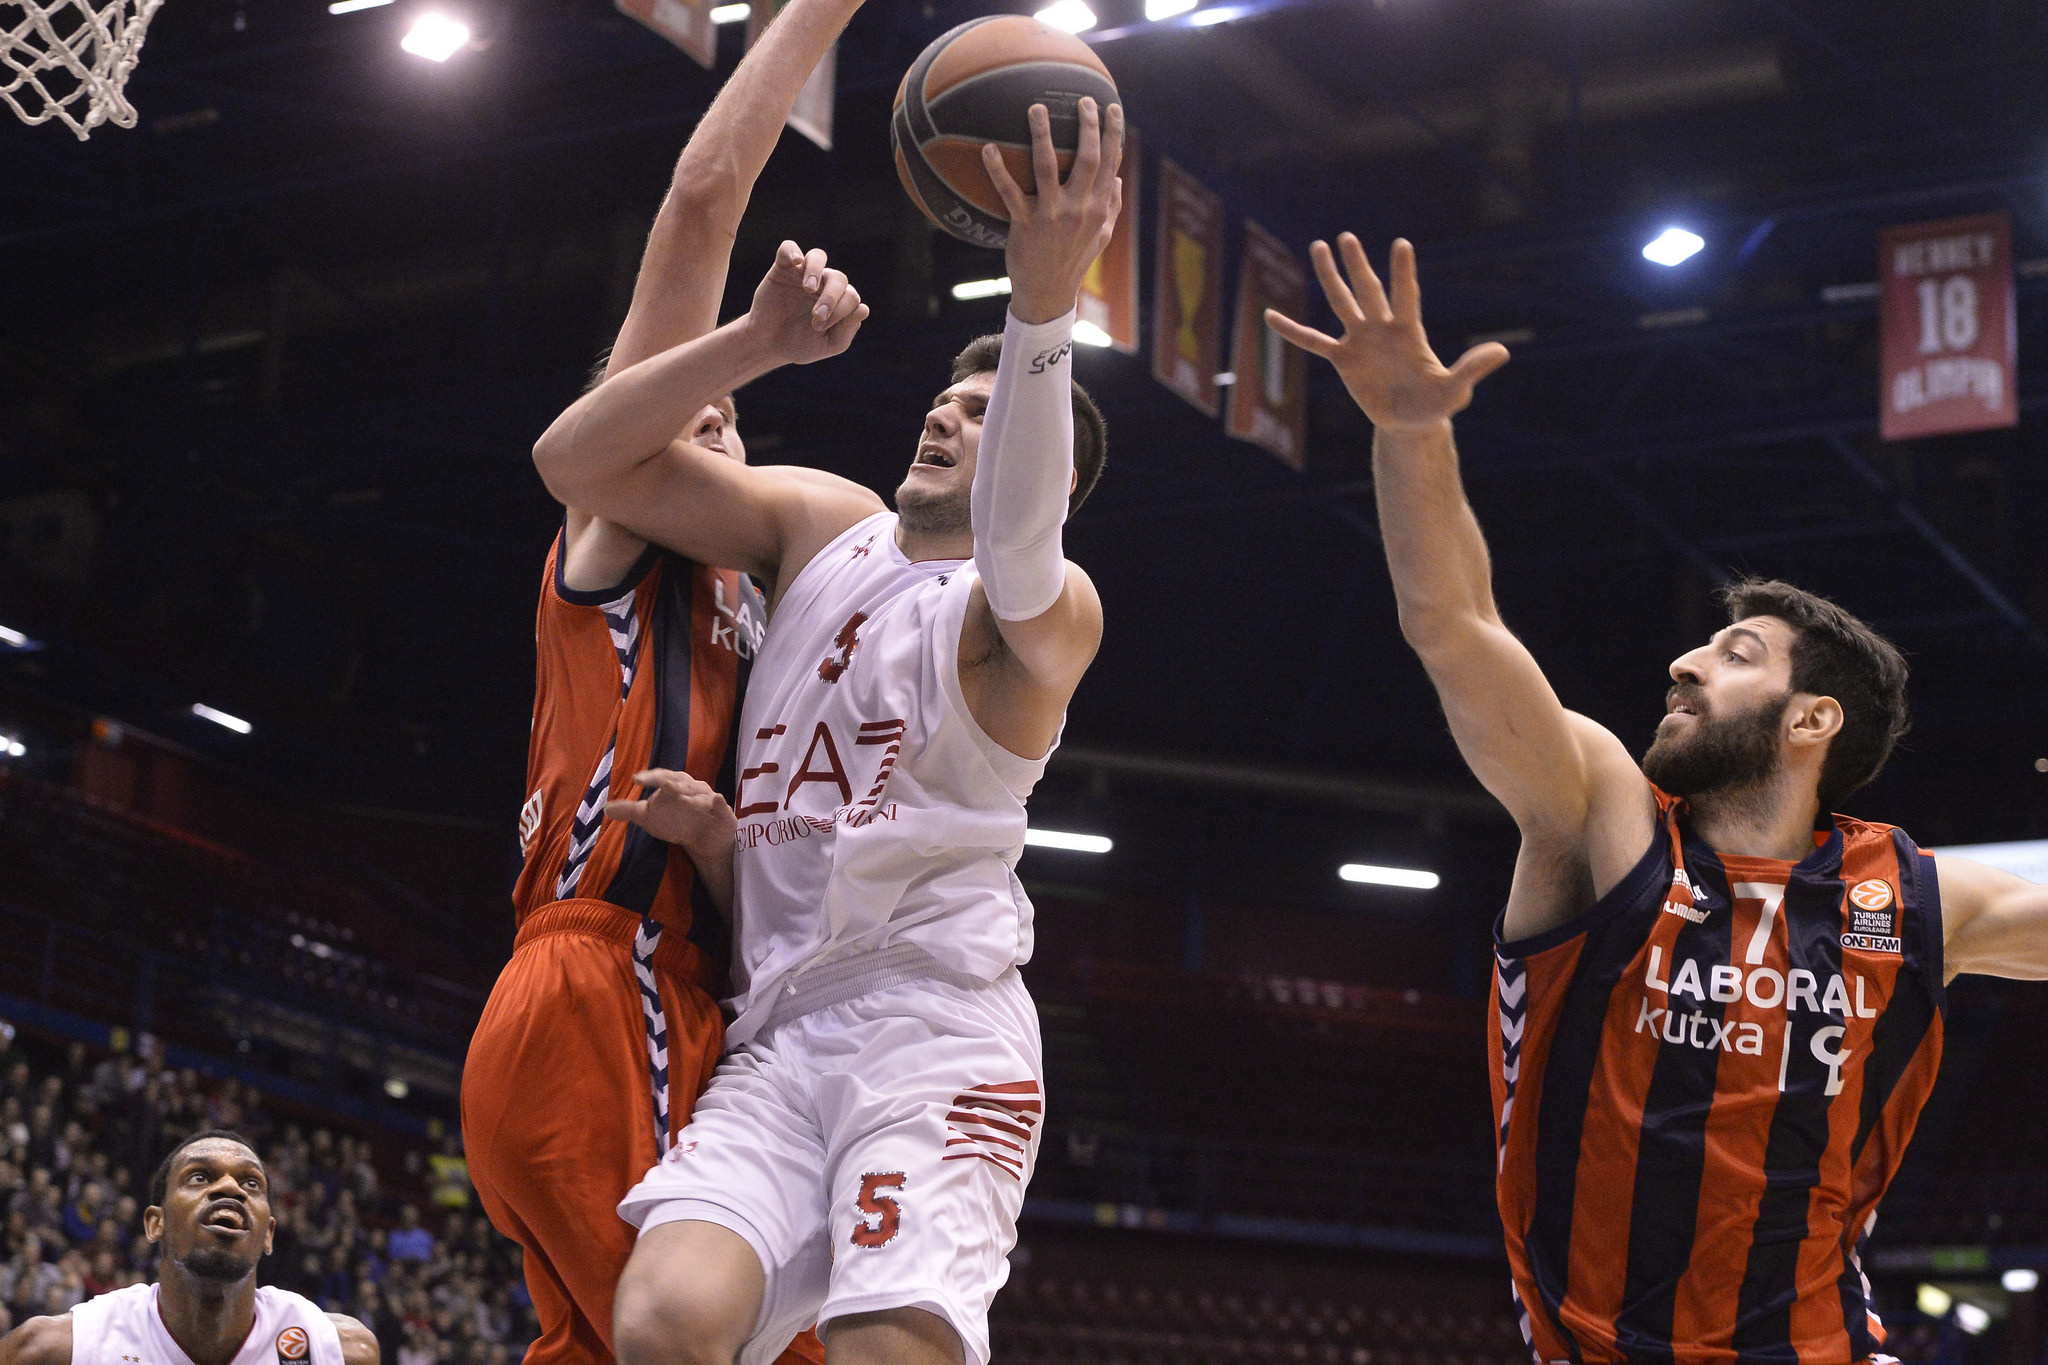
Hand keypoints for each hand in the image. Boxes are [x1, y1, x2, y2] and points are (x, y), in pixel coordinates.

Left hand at [604, 769, 735, 856]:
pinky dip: (718, 803)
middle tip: (663, 784)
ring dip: (693, 794)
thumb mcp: (650, 818)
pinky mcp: (723, 814)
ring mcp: (710, 800)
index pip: (662, 777)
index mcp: (675, 785)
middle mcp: (693, 788)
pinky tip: (715, 801)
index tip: (636, 779)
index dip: (651, 777)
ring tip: (682, 796)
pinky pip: (721, 807)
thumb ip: (630, 811)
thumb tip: (605, 808)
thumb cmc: (676, 822)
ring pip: (701, 795)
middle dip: (673, 783)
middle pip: (682, 782)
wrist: (703, 840)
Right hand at [742, 241, 869, 366]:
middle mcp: (824, 284)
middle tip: (817, 316)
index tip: (820, 328)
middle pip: (838, 278)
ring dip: (816, 271)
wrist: (769, 344)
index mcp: (839, 300)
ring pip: (818, 256)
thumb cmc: (801, 344)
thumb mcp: (829, 344)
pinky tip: (796, 262)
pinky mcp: (782, 269)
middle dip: (831, 298)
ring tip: (809, 289)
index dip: (841, 311)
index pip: (851, 297)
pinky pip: (789, 248)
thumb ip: (847, 329)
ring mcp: (802, 274)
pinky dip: (792, 251)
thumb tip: (864, 309)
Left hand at [986, 97, 1124, 325]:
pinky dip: (997, 170)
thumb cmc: (1073, 261)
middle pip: (1086, 159)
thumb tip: (1117, 178)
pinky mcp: (1025, 224)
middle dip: (1087, 126)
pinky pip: (1009, 192)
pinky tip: (988, 148)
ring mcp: (1051, 215)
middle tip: (1081, 100)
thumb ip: (1111, 207)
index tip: (1111, 107)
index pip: (1110, 163)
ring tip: (1036, 108)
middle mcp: (1078, 209)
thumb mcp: (1101, 237)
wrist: (1048, 293)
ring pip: (1047, 167)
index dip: (1113, 133)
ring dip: (1042, 135)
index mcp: (1098, 208)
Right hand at [1265, 235, 1507, 431]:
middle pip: (1368, 290)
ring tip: (1318, 246)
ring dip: (1330, 277)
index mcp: (1409, 332)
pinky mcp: (1343, 360)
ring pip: (1341, 303)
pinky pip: (1313, 342)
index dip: (1403, 272)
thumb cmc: (1436, 404)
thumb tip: (1502, 351)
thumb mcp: (1455, 388)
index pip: (1405, 296)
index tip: (1401, 244)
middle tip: (1345, 237)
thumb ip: (1473, 368)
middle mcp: (1382, 329)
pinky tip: (1270, 316)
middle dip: (1357, 265)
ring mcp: (1360, 341)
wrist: (1412, 422)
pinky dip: (1293, 331)